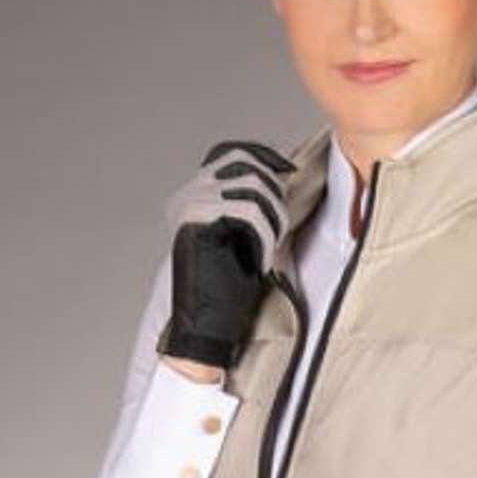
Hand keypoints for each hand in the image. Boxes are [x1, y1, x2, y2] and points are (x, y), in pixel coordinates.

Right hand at [157, 138, 320, 370]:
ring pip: (252, 186)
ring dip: (274, 218)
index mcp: (194, 194)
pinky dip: (265, 237)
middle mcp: (187, 193)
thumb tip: (283, 174)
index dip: (265, 156)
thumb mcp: (242, 238)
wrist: (204, 326)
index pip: (233, 151)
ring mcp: (189, 203)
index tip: (289, 172)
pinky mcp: (196, 218)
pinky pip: (248, 211)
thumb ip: (252, 205)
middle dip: (275, 194)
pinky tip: (259, 262)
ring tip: (269, 248)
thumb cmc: (225, 290)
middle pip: (246, 163)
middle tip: (279, 231)